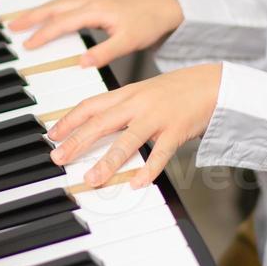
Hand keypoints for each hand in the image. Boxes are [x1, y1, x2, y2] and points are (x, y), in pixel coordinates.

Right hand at [7, 0, 183, 68]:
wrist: (165, 10)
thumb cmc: (149, 23)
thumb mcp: (128, 42)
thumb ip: (104, 52)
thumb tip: (82, 63)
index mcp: (96, 9)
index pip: (62, 23)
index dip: (43, 34)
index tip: (28, 45)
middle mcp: (91, 1)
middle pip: (53, 7)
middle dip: (31, 16)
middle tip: (11, 25)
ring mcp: (93, 0)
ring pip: (58, 3)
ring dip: (39, 11)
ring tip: (21, 20)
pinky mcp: (96, 3)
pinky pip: (67, 4)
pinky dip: (52, 10)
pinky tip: (47, 17)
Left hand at [47, 64, 221, 187]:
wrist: (214, 82)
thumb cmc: (178, 90)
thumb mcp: (145, 92)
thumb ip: (123, 107)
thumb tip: (99, 125)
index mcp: (127, 93)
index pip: (91, 105)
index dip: (69, 120)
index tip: (52, 136)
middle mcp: (138, 103)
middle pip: (101, 122)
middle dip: (77, 141)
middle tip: (58, 158)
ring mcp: (157, 116)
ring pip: (127, 140)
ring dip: (108, 161)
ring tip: (92, 179)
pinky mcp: (177, 129)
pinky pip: (160, 153)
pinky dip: (149, 169)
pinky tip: (137, 183)